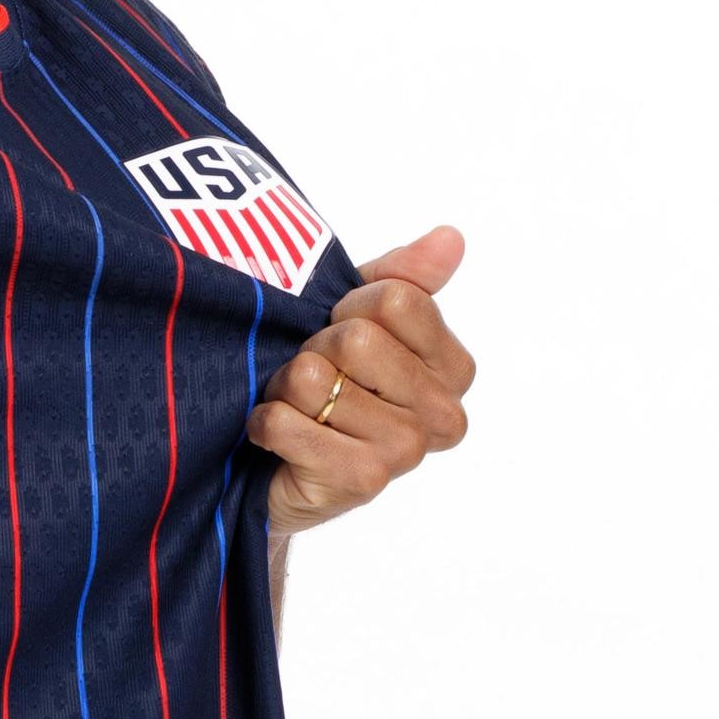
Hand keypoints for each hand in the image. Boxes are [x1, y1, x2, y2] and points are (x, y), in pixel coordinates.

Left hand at [248, 227, 475, 541]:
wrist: (281, 470)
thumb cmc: (327, 384)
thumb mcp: (360, 318)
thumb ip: (404, 277)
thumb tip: (450, 237)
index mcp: (453, 368)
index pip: (397, 299)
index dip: (348, 307)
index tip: (340, 331)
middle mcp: (443, 413)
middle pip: (356, 339)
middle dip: (313, 351)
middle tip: (314, 379)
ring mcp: (407, 451)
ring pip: (314, 379)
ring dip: (284, 390)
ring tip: (297, 409)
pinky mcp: (362, 481)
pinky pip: (286, 422)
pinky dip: (264, 423)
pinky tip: (276, 438)